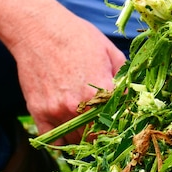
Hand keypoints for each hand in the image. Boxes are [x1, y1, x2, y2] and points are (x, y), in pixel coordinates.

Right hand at [10, 10, 125, 142]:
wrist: (38, 29)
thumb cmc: (78, 37)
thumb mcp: (110, 52)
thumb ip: (124, 78)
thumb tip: (133, 97)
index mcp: (102, 91)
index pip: (120, 122)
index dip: (123, 124)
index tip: (124, 124)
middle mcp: (80, 106)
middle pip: (98, 136)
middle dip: (104, 133)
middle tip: (106, 127)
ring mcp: (57, 111)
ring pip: (77, 141)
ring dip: (84, 137)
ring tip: (88, 126)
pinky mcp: (38, 112)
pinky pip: (53, 140)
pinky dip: (61, 139)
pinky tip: (69, 129)